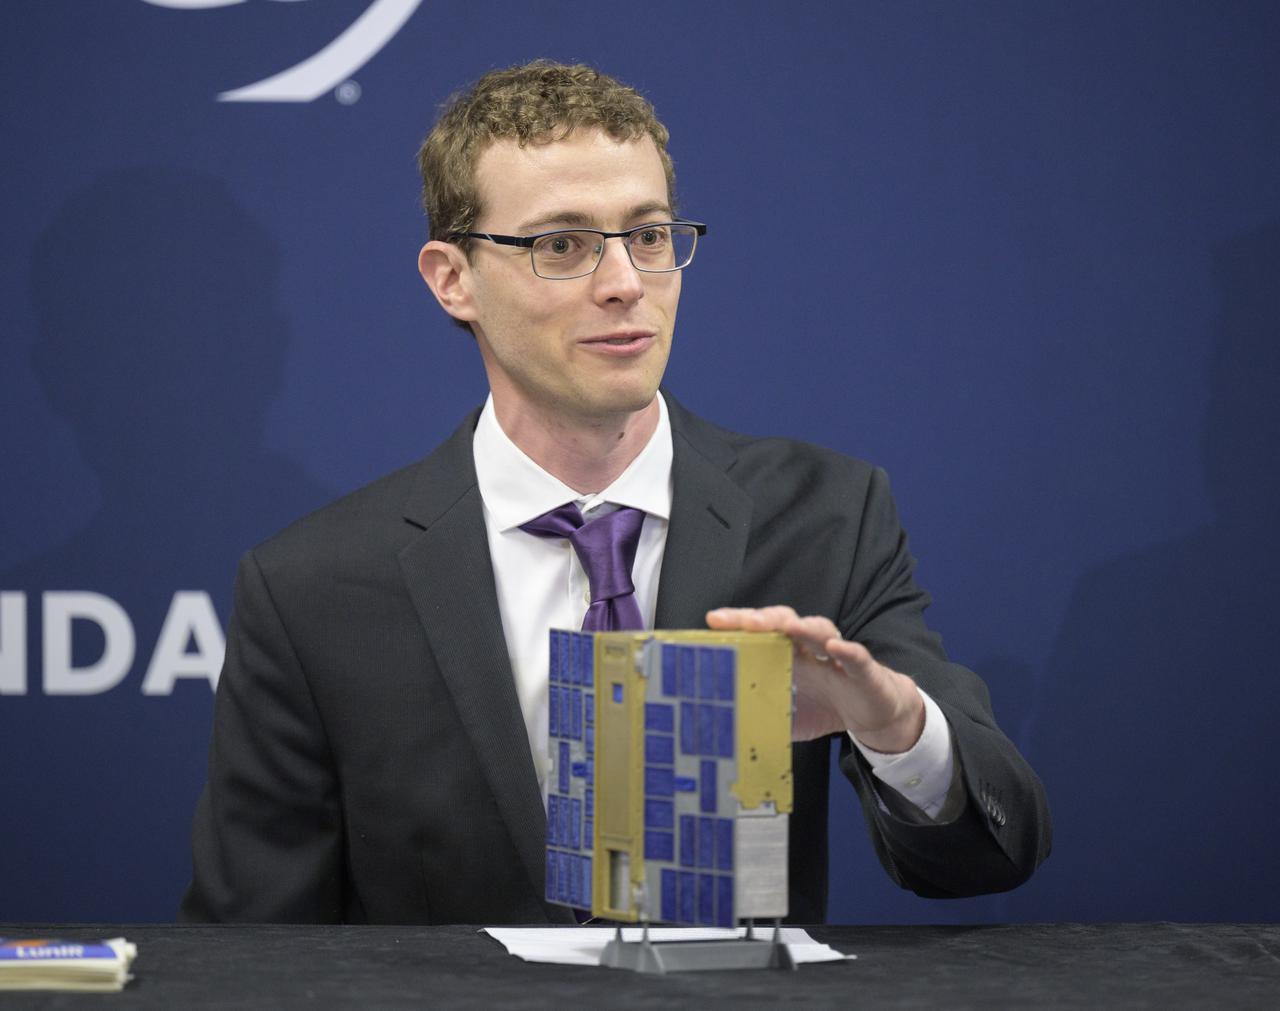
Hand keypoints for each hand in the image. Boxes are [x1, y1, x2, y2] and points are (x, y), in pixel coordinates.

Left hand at [705, 605, 924, 750]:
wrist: (873, 717)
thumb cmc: (826, 707)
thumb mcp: (789, 716)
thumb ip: (763, 715)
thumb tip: (726, 730)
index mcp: (788, 655)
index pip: (760, 632)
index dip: (738, 624)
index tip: (713, 620)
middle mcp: (810, 648)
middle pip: (786, 622)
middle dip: (765, 618)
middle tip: (745, 622)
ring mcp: (836, 656)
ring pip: (821, 631)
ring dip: (804, 627)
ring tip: (788, 627)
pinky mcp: (863, 670)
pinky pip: (856, 656)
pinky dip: (846, 650)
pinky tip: (834, 647)